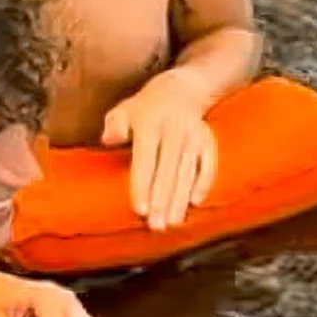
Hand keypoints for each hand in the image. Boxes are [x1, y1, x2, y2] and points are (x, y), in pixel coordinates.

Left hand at [102, 73, 219, 230]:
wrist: (181, 90)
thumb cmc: (145, 109)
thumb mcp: (124, 110)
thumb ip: (114, 125)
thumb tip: (107, 140)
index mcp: (150, 124)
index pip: (146, 160)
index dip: (142, 186)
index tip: (140, 210)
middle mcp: (174, 131)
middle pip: (168, 171)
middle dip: (163, 201)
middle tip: (156, 226)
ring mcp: (193, 136)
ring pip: (188, 172)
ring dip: (181, 199)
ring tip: (173, 223)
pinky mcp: (208, 141)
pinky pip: (209, 164)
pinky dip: (204, 183)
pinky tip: (195, 202)